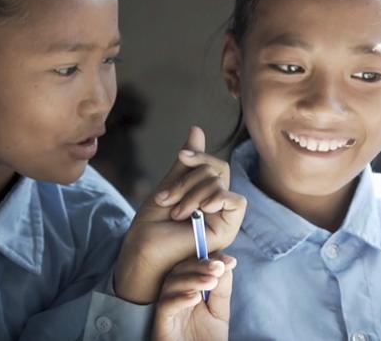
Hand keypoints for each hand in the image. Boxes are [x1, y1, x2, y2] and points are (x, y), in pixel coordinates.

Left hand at [114, 126, 246, 303]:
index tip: (180, 157)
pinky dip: (217, 199)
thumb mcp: (169, 186)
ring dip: (193, 194)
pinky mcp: (227, 230)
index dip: (200, 157)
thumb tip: (197, 130)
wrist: (143, 250)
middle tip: (168, 200)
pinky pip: (236, 201)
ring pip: (221, 183)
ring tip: (176, 213)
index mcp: (205, 196)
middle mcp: (217, 206)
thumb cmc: (151, 225)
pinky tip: (201, 209)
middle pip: (218, 171)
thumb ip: (186, 163)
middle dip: (189, 180)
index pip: (215, 165)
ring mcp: (223, 218)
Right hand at [152, 254, 235, 340]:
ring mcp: (167, 309)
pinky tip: (195, 298)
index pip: (194, 266)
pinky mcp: (161, 323)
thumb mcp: (219, 312)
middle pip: (181, 270)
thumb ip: (222, 291)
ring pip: (171, 284)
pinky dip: (180, 298)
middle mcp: (175, 295)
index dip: (209, 259)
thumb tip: (226, 265)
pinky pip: (165, 306)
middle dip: (200, 265)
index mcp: (189, 289)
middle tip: (218, 267)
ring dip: (192, 279)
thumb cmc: (205, 340)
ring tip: (211, 282)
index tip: (229, 261)